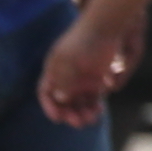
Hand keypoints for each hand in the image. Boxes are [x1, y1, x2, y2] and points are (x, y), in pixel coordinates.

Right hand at [32, 6, 139, 129]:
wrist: (105, 28)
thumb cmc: (83, 41)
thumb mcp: (69, 59)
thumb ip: (64, 79)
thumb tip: (60, 98)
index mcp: (53, 71)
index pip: (46, 92)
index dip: (49, 106)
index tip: (57, 118)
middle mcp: (66, 77)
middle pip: (63, 101)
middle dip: (69, 113)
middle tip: (77, 122)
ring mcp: (81, 79)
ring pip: (78, 102)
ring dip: (82, 112)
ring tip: (90, 119)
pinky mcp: (96, 79)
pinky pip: (92, 98)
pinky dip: (94, 106)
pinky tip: (98, 110)